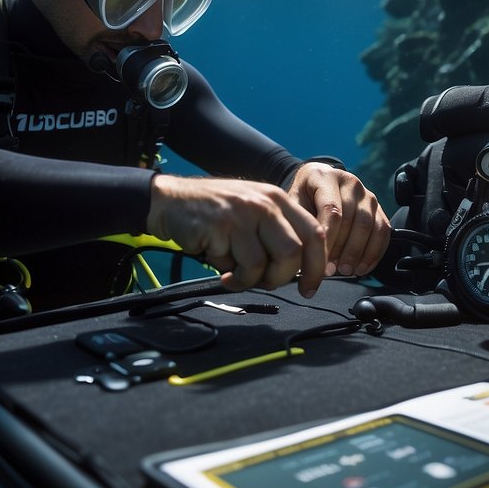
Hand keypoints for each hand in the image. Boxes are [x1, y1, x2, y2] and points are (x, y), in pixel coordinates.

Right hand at [147, 175, 328, 296]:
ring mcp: (245, 213)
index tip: (310, 287)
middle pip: (295, 252)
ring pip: (267, 264)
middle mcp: (266, 202)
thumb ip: (276, 237)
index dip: (318, 265)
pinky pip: (241, 268)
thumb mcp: (251, 216)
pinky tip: (222, 271)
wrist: (170, 202)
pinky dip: (234, 279)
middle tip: (264, 283)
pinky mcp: (224, 226)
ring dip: (252, 281)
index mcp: (278, 199)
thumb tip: (300, 273)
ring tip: (235, 275)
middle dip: (282, 278)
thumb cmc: (214, 216)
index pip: (314, 232)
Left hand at [287, 162, 390, 278]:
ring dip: (358, 253)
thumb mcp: (293, 203)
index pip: (331, 209)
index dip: (327, 237)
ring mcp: (367, 194)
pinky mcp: (378, 207)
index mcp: (325, 177)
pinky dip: (374, 252)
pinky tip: (362, 267)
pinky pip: (382, 230)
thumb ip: (298, 223)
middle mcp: (350, 182)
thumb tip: (301, 254)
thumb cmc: (303, 197)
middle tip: (330, 270)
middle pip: (351, 219)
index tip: (319, 260)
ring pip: (369, 226)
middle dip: (341, 249)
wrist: (317, 184)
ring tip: (345, 271)